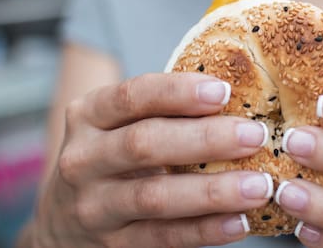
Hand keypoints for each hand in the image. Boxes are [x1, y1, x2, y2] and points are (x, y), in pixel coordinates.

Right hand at [29, 73, 272, 246]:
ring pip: (156, 197)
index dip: (177, 92)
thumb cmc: (112, 157)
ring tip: (259, 186)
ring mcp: (94, 206)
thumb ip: (162, 111)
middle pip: (145, 144)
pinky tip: (239, 222)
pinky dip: (205, 230)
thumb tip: (242, 96)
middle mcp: (83, 159)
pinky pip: (163, 238)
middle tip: (255, 136)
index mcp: (88, 116)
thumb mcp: (119, 125)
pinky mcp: (112, 245)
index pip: (131, 96)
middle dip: (206, 138)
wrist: (63, 222)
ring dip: (213, 191)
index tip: (223, 90)